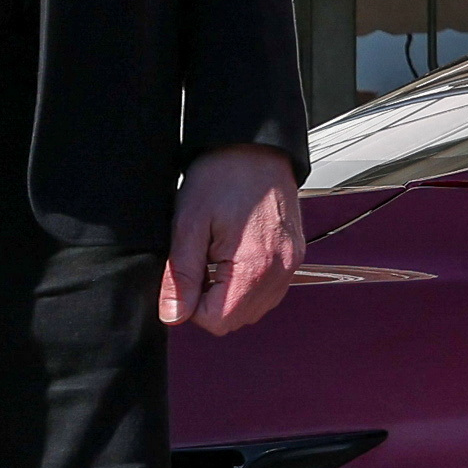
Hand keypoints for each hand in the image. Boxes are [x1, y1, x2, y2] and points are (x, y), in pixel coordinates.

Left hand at [164, 147, 306, 336]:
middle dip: (210, 302)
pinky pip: (268, 290)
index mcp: (255, 266)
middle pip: (237, 319)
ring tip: (216, 256)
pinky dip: (246, 284)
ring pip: (253, 308)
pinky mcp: (294, 256)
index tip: (186, 274)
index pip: (218, 321)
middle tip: (199, 262)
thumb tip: (173, 316)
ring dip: (229, 295)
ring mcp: (291, 264)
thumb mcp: (189, 224)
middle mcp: (280, 271)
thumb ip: (180, 276)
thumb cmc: (222, 176)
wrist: (254, 146)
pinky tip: (234, 255)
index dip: (191, 305)